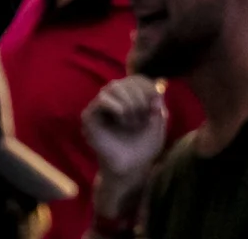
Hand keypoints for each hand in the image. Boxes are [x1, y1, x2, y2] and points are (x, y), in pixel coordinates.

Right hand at [86, 73, 170, 191]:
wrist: (131, 169)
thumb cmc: (143, 149)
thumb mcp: (157, 127)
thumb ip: (157, 107)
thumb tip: (157, 87)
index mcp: (127, 100)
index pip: (134, 79)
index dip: (147, 86)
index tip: (156, 102)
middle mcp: (112, 100)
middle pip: (125, 81)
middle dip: (140, 98)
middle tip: (144, 117)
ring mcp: (99, 107)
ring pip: (113, 87)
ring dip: (129, 103)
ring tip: (133, 121)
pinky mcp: (89, 116)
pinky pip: (102, 99)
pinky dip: (118, 108)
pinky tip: (123, 121)